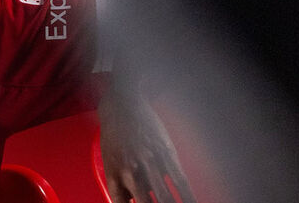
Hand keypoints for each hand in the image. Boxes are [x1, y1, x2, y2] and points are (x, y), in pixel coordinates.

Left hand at [98, 85, 196, 202]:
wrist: (123, 105)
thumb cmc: (115, 134)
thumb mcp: (109, 161)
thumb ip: (120, 185)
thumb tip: (133, 202)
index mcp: (114, 176)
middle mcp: (130, 173)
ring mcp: (149, 164)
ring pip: (166, 198)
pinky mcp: (165, 154)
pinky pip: (180, 181)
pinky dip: (189, 197)